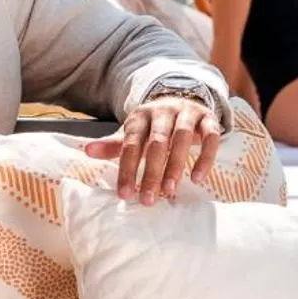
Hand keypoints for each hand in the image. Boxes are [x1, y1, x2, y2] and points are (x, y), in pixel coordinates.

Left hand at [84, 96, 222, 205]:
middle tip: (148, 199)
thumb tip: (87, 151)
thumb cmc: (153, 125)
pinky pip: (210, 137)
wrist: (181, 99)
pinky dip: (205, 157)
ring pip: (182, 138)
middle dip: (151, 172)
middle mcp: (162, 112)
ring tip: (170, 190)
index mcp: (140, 116)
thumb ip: (113, 145)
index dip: (127, 169)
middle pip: (156, 142)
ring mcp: (186, 113)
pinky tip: (197, 178)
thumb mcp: (133, 132)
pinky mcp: (208, 119)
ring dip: (175, 165)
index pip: (130, 144)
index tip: (125, 194)